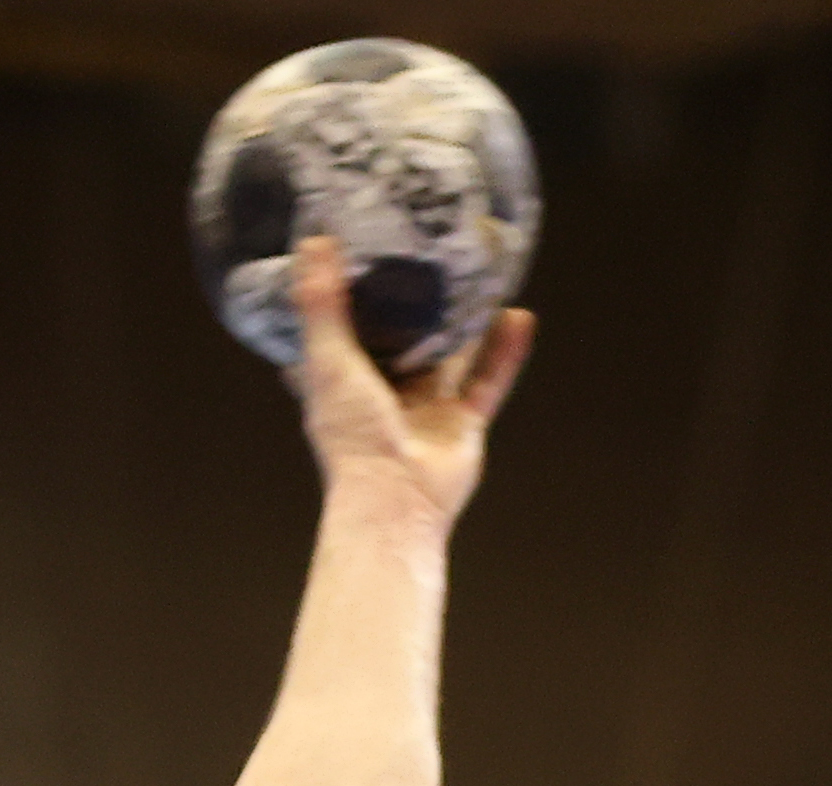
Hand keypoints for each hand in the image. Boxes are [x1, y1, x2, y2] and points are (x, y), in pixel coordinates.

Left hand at [282, 234, 533, 524]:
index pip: (336, 332)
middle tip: (425, 252)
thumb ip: (321, 303)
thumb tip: (313, 241)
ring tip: (479, 274)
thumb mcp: (327, 358)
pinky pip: (488, 379)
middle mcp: (383, 392)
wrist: (397, 498)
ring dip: (464, 320)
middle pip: (400, 338)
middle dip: (412, 302)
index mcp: (341, 379)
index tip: (349, 256)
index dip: (339, 298)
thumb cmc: (353, 438)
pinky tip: (518, 315)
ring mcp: (425, 407)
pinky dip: (504, 350)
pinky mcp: (462, 423)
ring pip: (449, 354)